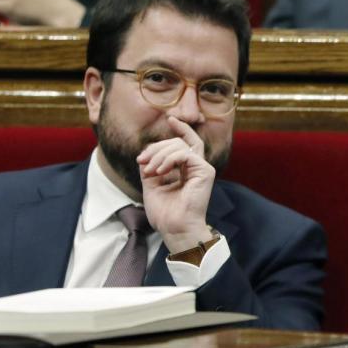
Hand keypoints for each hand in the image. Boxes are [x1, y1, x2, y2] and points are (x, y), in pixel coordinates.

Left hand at [137, 116, 215, 252]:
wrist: (175, 229)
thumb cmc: (165, 213)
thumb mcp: (151, 184)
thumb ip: (151, 165)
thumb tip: (146, 151)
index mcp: (187, 170)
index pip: (186, 142)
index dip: (181, 128)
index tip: (170, 118)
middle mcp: (197, 167)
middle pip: (179, 141)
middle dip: (156, 148)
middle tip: (142, 162)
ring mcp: (203, 169)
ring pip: (180, 145)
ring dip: (159, 154)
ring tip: (149, 170)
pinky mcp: (206, 172)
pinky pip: (185, 154)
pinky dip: (168, 159)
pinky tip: (159, 171)